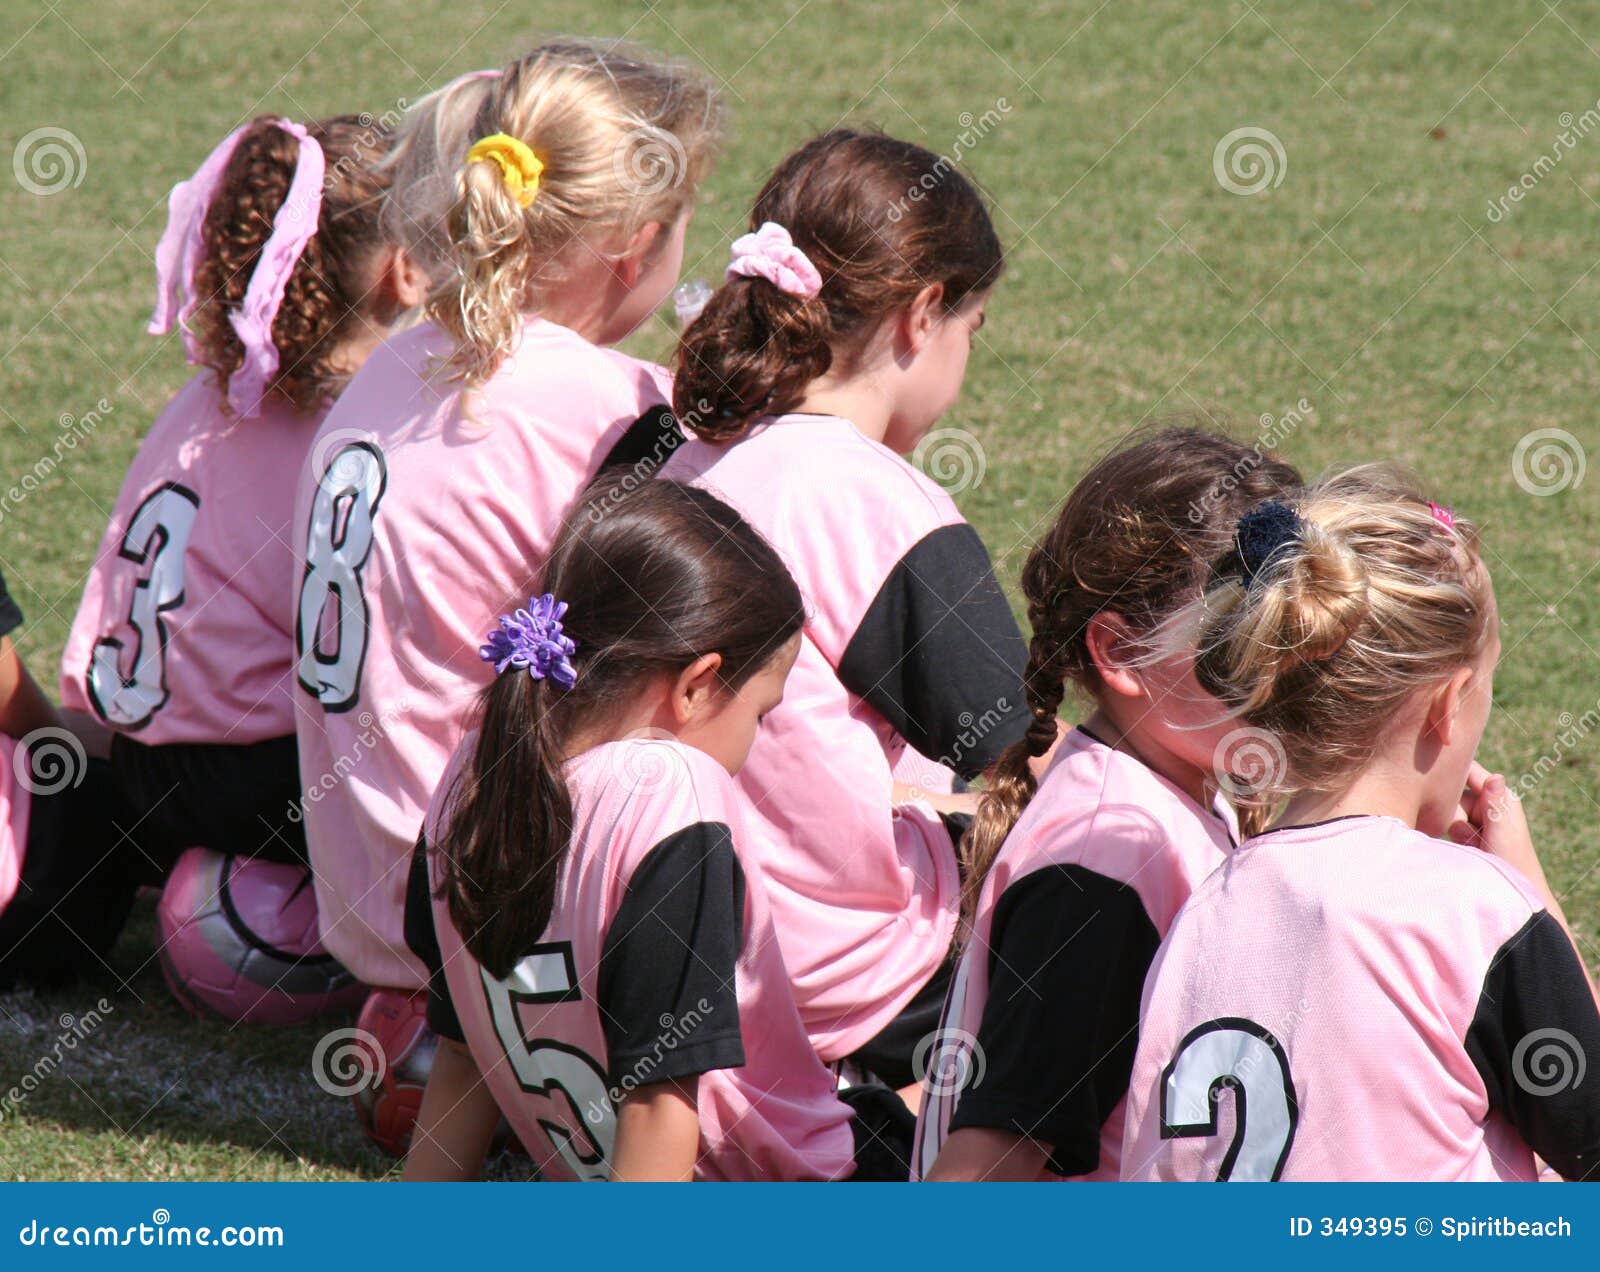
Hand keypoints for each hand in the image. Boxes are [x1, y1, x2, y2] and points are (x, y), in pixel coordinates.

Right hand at [1452, 762, 1545, 890]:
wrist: (1511, 896)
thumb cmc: (1513, 866)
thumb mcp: (1504, 834)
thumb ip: (1496, 805)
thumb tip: (1496, 777)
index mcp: (1500, 796)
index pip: (1469, 770)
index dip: (1452, 771)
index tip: (1436, 780)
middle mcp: (1487, 803)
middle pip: (1452, 793)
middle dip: (1454, 814)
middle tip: (1473, 836)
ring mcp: (1475, 818)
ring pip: (1446, 812)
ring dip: (1454, 830)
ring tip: (1473, 847)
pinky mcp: (1466, 833)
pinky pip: (1446, 826)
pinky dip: (1451, 838)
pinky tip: (1466, 849)